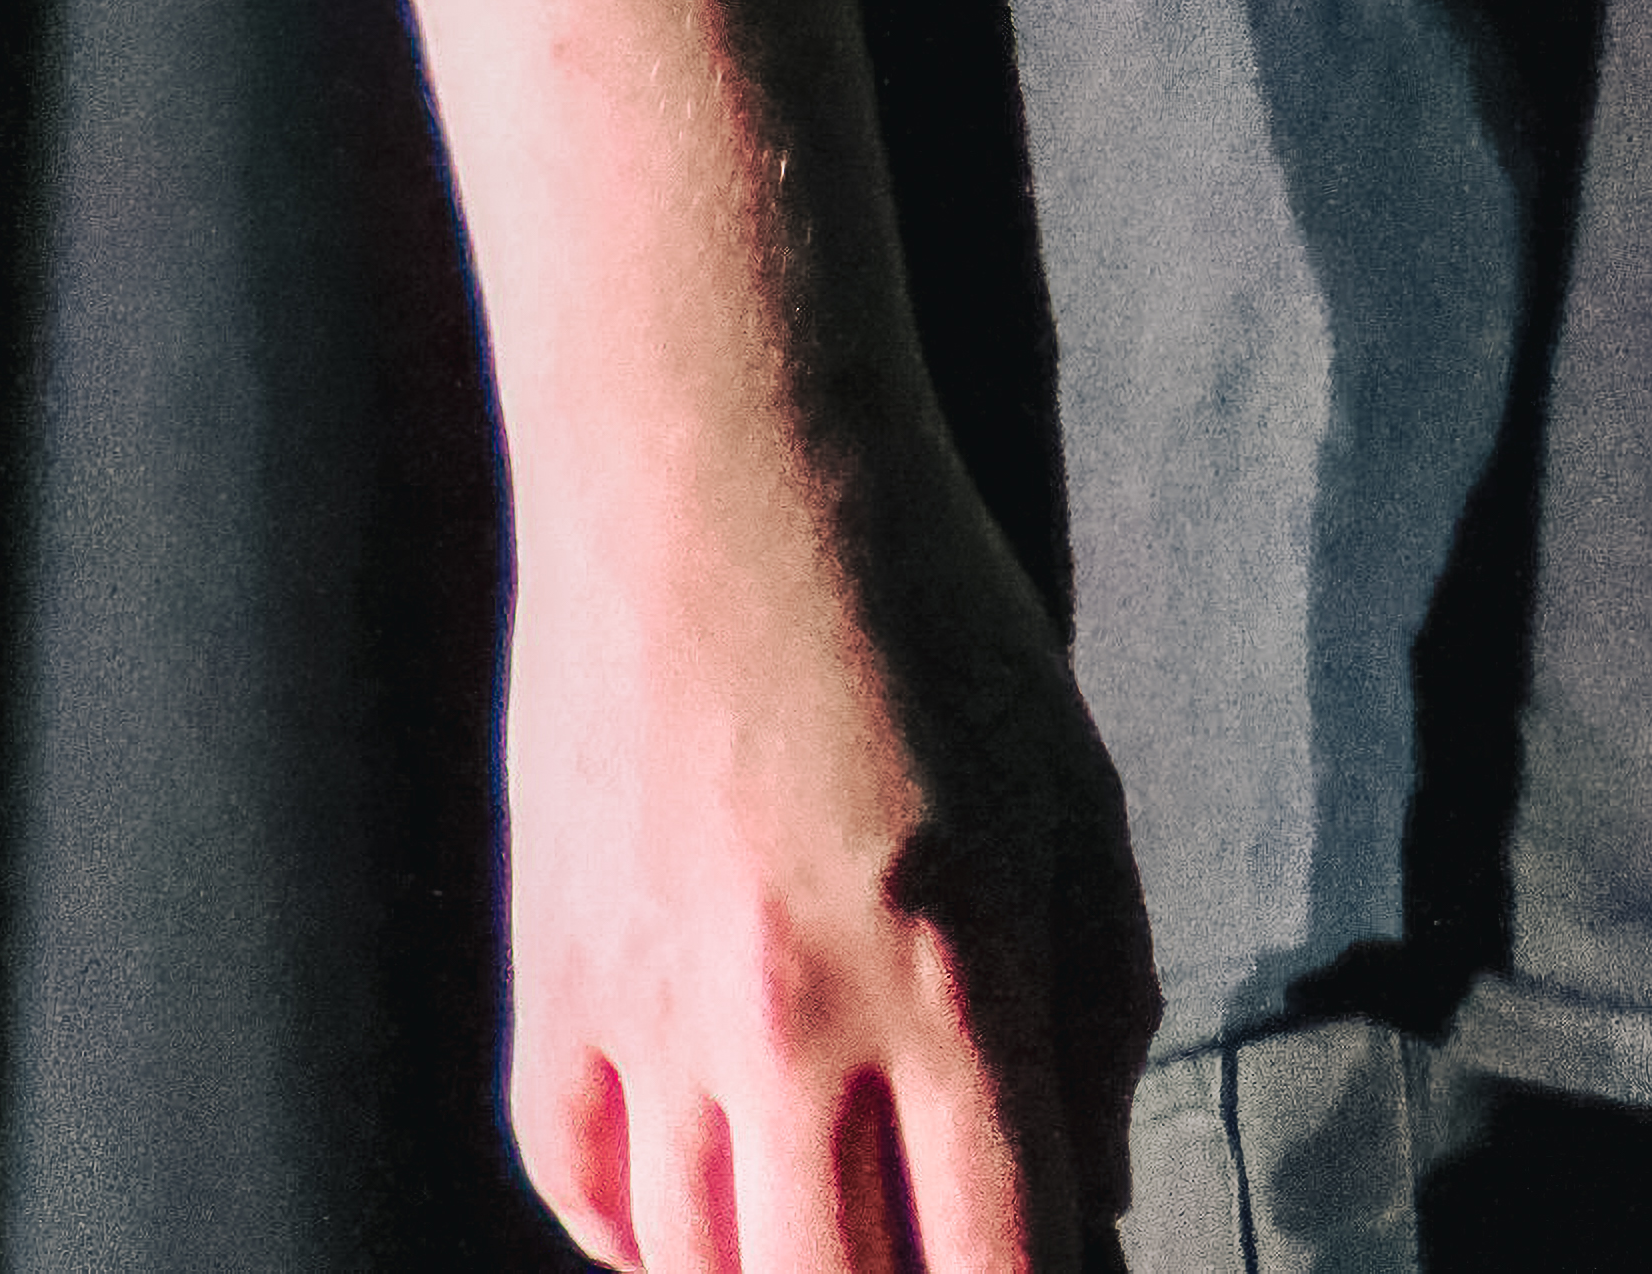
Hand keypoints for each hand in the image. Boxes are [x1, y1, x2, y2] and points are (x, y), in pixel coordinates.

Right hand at [498, 435, 1150, 1273]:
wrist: (713, 459)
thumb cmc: (918, 603)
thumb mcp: (1072, 785)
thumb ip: (1101, 1007)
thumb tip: (1094, 1198)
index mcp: (951, 966)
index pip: (1003, 1259)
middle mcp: (790, 1015)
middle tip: (932, 1254)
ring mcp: (650, 1009)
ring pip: (700, 1272)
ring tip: (835, 1237)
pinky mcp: (550, 980)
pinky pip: (583, 1190)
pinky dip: (647, 1236)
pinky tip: (711, 1212)